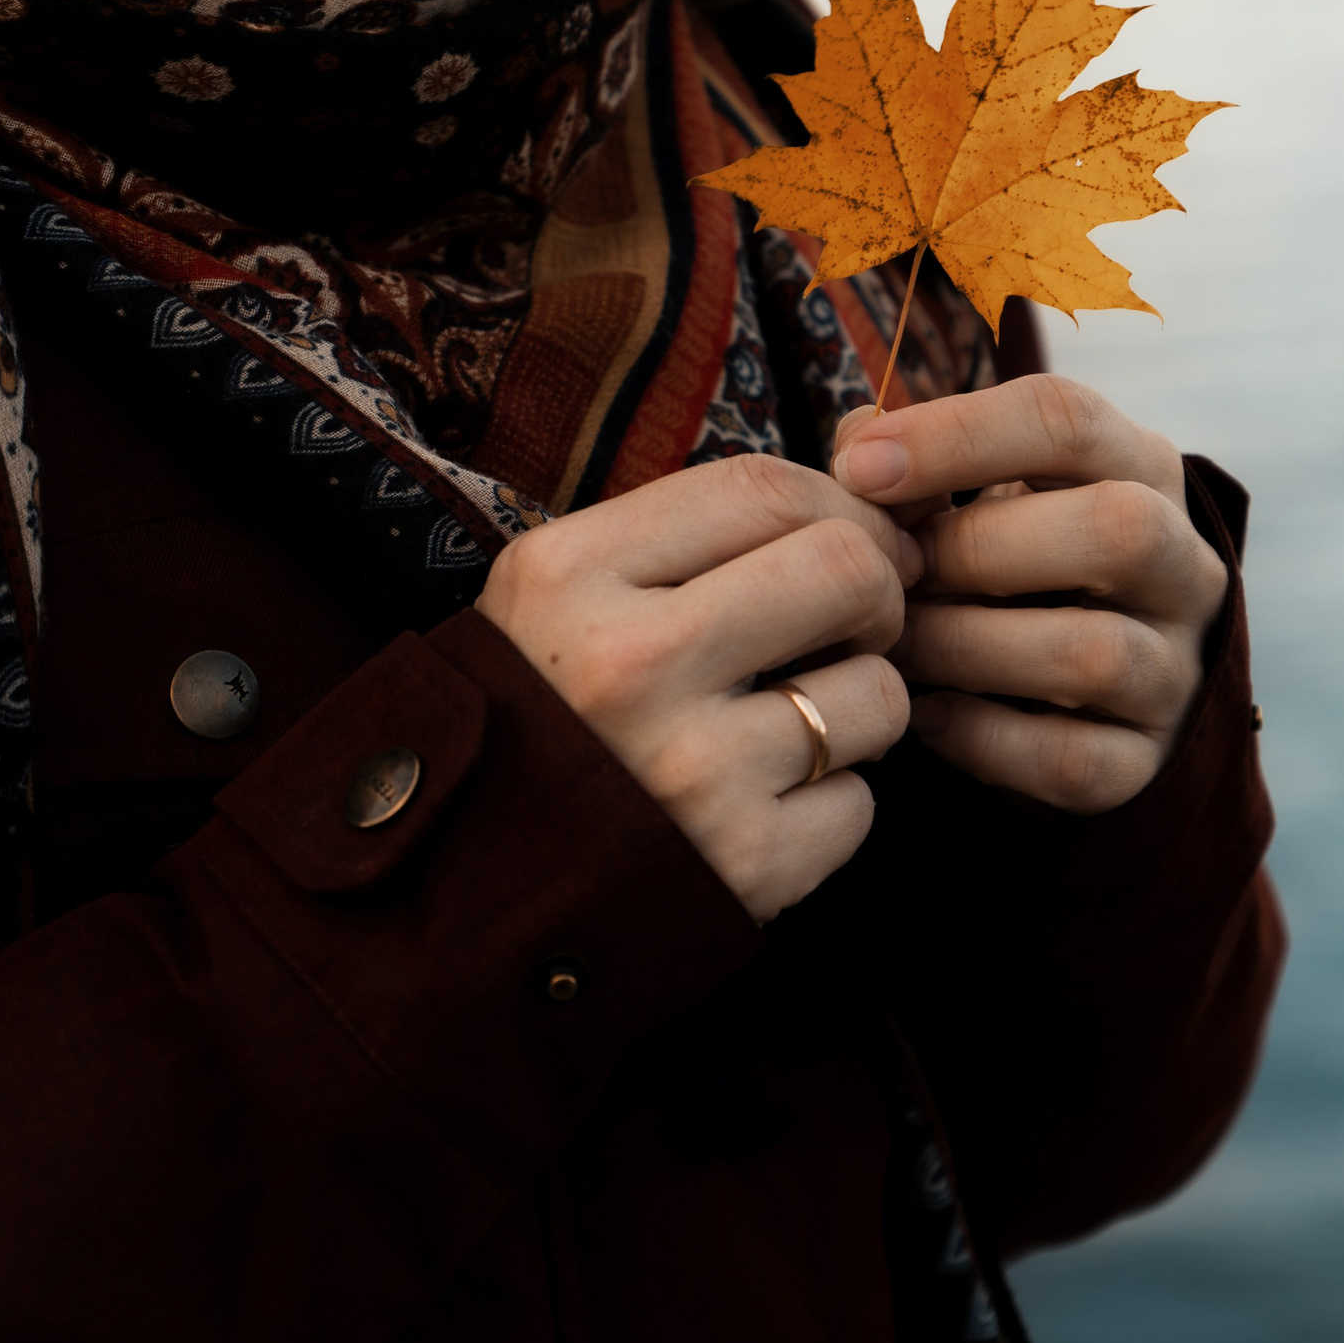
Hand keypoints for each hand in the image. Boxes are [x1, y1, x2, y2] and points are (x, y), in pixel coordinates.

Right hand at [477, 455, 916, 920]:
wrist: (464, 896)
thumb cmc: (545, 718)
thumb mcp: (567, 594)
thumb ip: (699, 527)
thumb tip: (870, 446)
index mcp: (572, 574)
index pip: (764, 487)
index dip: (841, 505)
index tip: (857, 538)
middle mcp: (628, 664)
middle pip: (847, 569)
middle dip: (879, 594)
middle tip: (855, 626)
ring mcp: (689, 770)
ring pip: (876, 693)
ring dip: (858, 709)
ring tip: (793, 729)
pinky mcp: (741, 864)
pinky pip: (860, 803)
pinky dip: (830, 806)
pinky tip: (764, 810)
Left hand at [832, 376, 1227, 814]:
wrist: (1079, 700)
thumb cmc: (1006, 570)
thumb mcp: (979, 498)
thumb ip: (918, 465)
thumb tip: (855, 445)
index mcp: (1140, 470)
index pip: (1071, 420)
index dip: (958, 435)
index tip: (858, 467)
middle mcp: (1183, 566)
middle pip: (1117, 529)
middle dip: (977, 548)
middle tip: (894, 573)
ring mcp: (1175, 670)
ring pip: (1093, 654)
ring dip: (966, 647)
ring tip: (896, 644)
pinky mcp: (1145, 762)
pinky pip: (1070, 758)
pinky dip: (980, 737)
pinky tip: (924, 714)